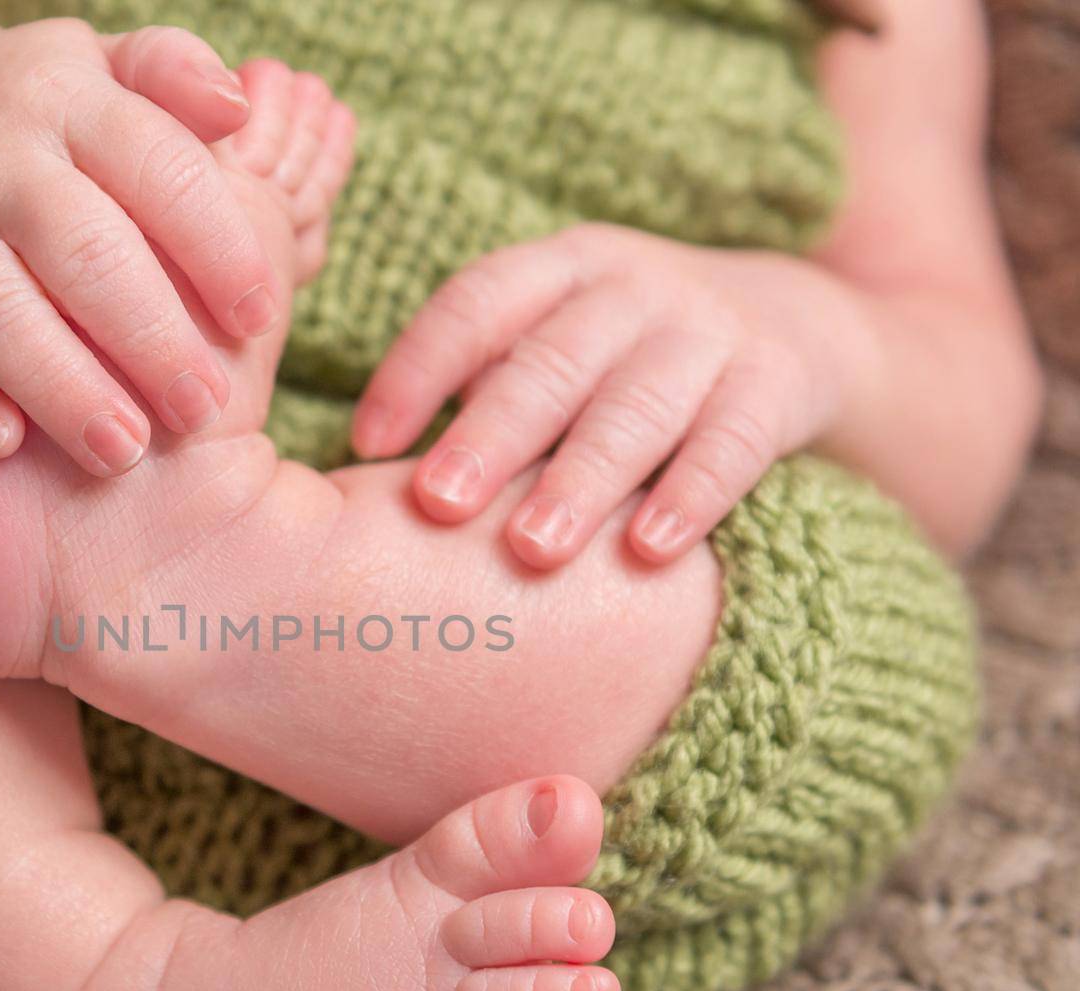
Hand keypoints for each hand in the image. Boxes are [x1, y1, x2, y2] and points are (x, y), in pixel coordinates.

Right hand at [0, 16, 282, 471]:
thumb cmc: (38, 105)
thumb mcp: (105, 62)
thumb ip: (174, 75)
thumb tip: (236, 107)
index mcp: (71, 98)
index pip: (158, 168)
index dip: (216, 247)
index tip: (258, 319)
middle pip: (80, 250)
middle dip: (149, 338)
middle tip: (202, 410)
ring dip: (59, 385)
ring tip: (120, 451)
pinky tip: (1, 443)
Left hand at [352, 224, 860, 567]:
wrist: (797, 326)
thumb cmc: (622, 360)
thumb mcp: (556, 344)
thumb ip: (485, 386)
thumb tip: (365, 475)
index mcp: (560, 268)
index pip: (478, 303)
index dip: (417, 369)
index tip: (365, 445)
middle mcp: (633, 289)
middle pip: (552, 361)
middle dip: (491, 435)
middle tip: (439, 504)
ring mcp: (710, 331)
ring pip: (637, 406)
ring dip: (582, 479)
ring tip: (533, 549)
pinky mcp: (776, 384)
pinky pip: (732, 441)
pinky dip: (692, 495)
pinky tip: (649, 551)